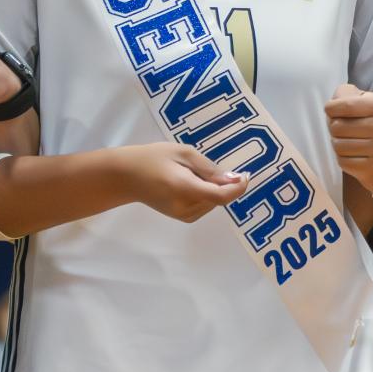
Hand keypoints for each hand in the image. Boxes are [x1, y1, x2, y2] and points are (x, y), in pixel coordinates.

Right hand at [122, 143, 249, 221]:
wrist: (127, 176)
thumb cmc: (154, 158)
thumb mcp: (183, 153)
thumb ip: (209, 168)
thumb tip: (233, 180)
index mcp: (184, 188)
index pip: (220, 196)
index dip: (238, 188)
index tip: (245, 174)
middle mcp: (185, 207)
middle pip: (218, 198)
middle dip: (219, 183)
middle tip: (198, 166)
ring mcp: (183, 215)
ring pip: (213, 202)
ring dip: (211, 188)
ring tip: (187, 174)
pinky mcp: (183, 218)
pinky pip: (205, 205)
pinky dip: (204, 194)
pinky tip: (187, 183)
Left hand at [326, 84, 372, 173]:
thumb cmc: (359, 117)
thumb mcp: (353, 97)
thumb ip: (342, 93)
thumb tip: (334, 105)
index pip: (347, 105)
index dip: (331, 108)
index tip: (331, 110)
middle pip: (338, 127)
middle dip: (332, 126)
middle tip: (340, 127)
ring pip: (338, 146)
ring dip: (336, 142)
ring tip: (345, 139)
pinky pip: (343, 161)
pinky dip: (341, 157)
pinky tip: (350, 152)